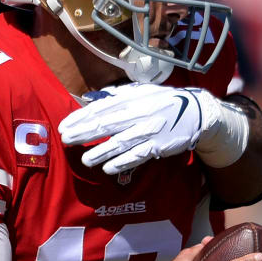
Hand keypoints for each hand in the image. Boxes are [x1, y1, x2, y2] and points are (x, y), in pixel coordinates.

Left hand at [59, 83, 220, 173]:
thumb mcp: (142, 91)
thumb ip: (119, 96)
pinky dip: (122, 163)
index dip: (80, 118)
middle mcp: (139, 113)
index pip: (100, 109)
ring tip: (85, 160)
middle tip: (66, 141)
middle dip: (84, 133)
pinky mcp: (158, 146)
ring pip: (120, 143)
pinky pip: (137, 156)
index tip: (64, 126)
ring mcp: (149, 131)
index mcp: (132, 99)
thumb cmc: (164, 101)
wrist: (196, 112)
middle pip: (106, 125)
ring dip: (101, 152)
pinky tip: (108, 169)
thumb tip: (93, 100)